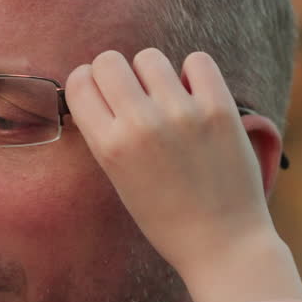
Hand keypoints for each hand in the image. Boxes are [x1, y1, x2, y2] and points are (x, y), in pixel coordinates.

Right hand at [65, 49, 301, 301]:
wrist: (222, 243)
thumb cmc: (166, 217)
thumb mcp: (119, 179)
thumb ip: (106, 134)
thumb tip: (102, 90)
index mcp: (109, 146)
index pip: (79, 83)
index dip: (87, 83)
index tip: (101, 94)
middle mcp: (141, 125)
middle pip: (109, 61)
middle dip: (116, 73)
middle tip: (133, 94)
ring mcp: (182, 114)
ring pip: (150, 58)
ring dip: (153, 73)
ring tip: (166, 97)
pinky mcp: (219, 109)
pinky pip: (197, 61)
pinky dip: (193, 73)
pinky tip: (194, 95)